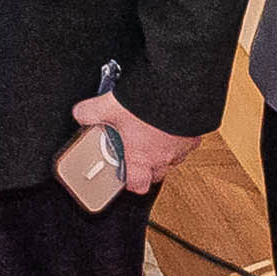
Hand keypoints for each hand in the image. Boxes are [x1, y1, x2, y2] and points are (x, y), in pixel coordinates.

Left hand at [72, 92, 200, 193]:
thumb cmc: (145, 105)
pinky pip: (188, 139)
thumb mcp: (108, 107)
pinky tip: (170, 120)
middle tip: (137, 152)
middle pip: (157, 173)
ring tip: (153, 134)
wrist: (177, 91)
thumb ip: (90, 113)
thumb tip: (80, 114)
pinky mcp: (196, 132)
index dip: (131, 182)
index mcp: (141, 158)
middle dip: (148, 167)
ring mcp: (183, 146)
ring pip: (174, 156)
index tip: (125, 176)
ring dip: (164, 149)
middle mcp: (164, 157)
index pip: (138, 185)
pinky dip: (179, 133)